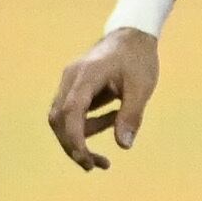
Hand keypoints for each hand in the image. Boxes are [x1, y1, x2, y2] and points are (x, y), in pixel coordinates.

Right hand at [48, 27, 159, 170]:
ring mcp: (69, 82)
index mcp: (87, 74)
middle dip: (74, 145)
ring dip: (81, 137)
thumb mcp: (142, 87)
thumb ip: (131, 115)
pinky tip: (112, 120)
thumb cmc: (139, 59)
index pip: (71, 111)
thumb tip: (124, 146)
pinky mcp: (73, 87)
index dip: (74, 139)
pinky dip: (85, 126)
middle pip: (59, 119)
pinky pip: (70, 113)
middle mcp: (71, 77)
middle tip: (97, 165)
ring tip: (117, 129)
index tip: (87, 160)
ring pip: (62, 118)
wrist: (132, 35)